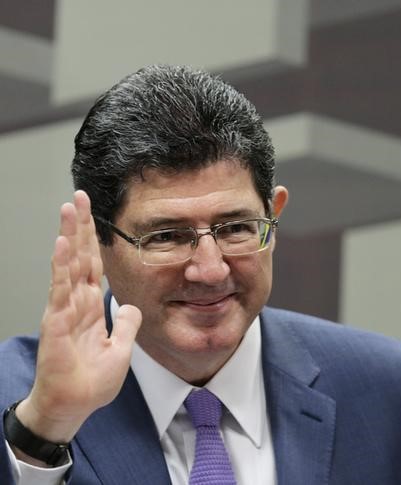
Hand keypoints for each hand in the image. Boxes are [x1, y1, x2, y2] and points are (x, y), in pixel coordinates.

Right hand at [15, 191, 141, 444]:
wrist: (74, 405)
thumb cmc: (91, 381)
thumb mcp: (121, 348)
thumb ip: (126, 324)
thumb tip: (130, 307)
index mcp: (91, 307)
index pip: (93, 266)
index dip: (94, 241)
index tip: (93, 216)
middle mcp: (76, 302)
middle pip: (80, 257)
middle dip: (80, 227)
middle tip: (78, 197)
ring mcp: (64, 309)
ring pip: (68, 265)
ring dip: (69, 236)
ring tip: (68, 208)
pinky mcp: (57, 321)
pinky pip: (61, 289)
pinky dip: (62, 265)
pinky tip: (64, 244)